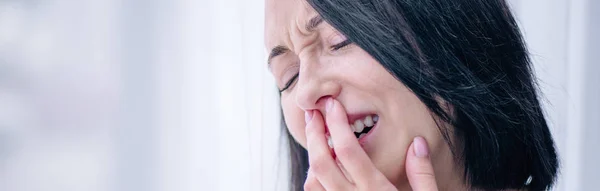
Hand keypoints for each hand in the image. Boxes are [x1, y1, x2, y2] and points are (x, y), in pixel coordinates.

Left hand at [303, 97, 438, 190]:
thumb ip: (423, 175)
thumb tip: (417, 143)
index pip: (349, 150)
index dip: (337, 124)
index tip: (331, 105)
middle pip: (322, 162)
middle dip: (313, 133)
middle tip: (312, 113)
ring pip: (312, 182)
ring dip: (311, 158)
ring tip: (317, 139)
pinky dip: (312, 181)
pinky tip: (320, 170)